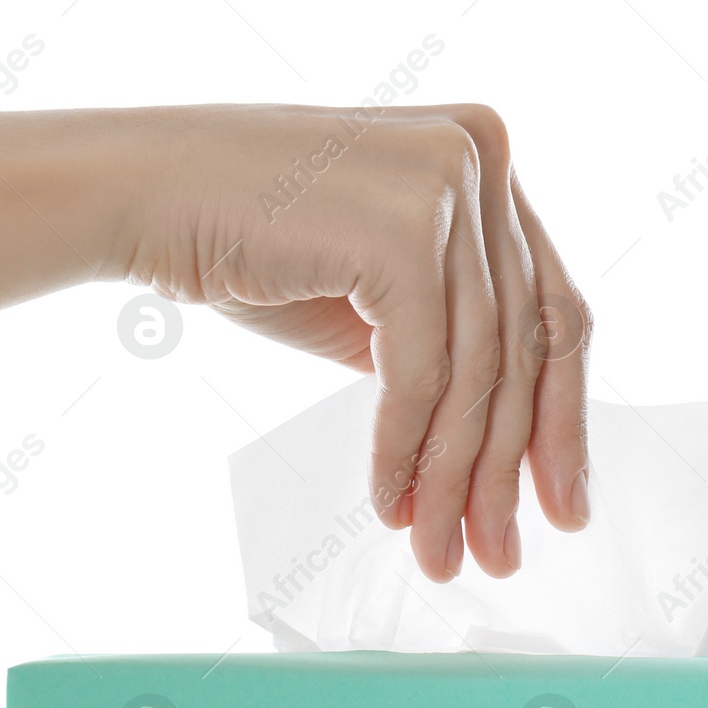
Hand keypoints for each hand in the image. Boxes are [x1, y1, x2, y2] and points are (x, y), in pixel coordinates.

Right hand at [123, 104, 592, 582]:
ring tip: (437, 549)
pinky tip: (389, 502)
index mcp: (487, 155)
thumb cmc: (248, 240)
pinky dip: (404, 450)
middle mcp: (482, 154)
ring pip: (479, 372)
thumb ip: (449, 339)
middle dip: (510, 469)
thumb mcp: (378, 291)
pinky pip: (422, 373)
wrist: (144, 196)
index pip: (555, 309)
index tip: (559, 503)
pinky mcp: (405, 229)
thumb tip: (509, 453)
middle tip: (498, 554)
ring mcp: (447, 184)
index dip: (563, 420)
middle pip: (530, 347)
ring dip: (454, 479)